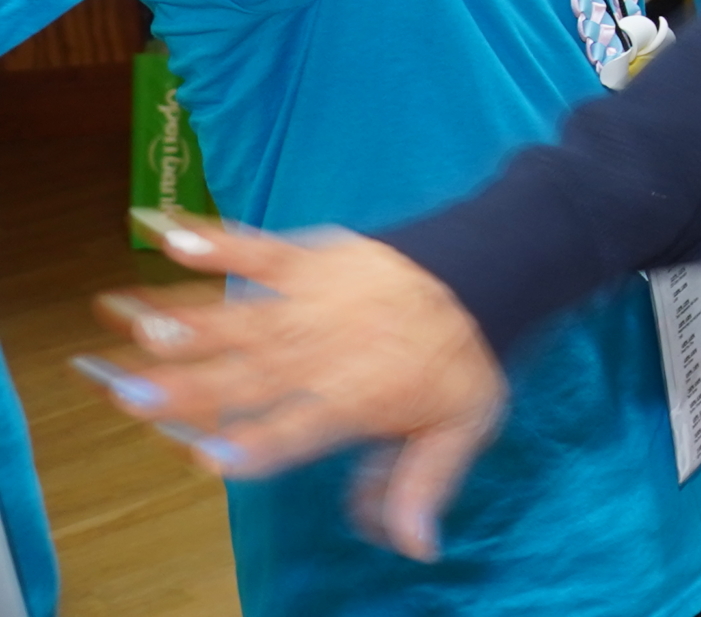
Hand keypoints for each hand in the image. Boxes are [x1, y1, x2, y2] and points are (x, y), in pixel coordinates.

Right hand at [83, 216, 504, 561]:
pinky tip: (171, 238)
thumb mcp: (460, 429)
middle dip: (188, 388)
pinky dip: (217, 241)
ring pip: (238, 317)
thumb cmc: (463, 358)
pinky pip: (259, 248)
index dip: (253, 443)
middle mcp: (324, 352)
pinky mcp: (310, 260)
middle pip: (248, 377)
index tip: (206, 454)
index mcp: (355, 398)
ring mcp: (312, 302)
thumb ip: (424, 484)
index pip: (297, 429)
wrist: (484, 272)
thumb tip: (416, 547)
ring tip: (130, 323)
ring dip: (183, 322)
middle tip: (131, 397)